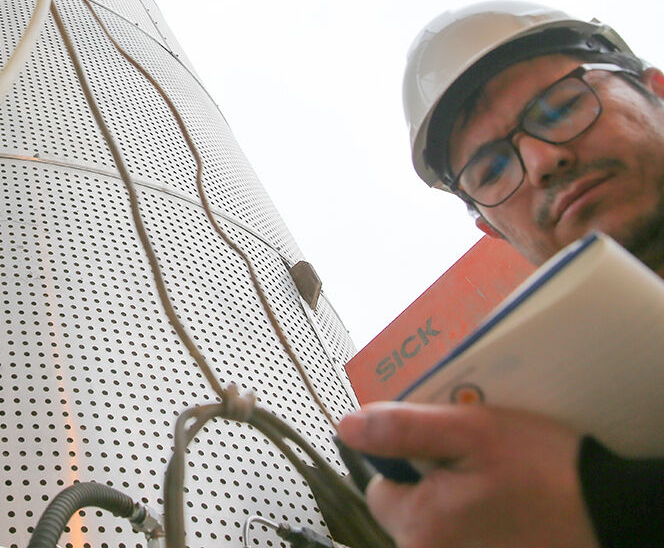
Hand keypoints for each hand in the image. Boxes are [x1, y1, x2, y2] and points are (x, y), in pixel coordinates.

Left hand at [337, 403, 599, 547]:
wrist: (616, 516)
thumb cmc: (550, 475)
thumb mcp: (474, 432)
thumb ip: (403, 429)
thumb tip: (348, 427)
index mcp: (419, 528)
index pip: (381, 488)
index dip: (409, 461)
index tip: (445, 451)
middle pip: (410, 511)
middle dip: (436, 483)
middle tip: (481, 465)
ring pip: (441, 526)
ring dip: (463, 503)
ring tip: (504, 487)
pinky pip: (469, 538)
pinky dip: (484, 524)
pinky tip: (513, 509)